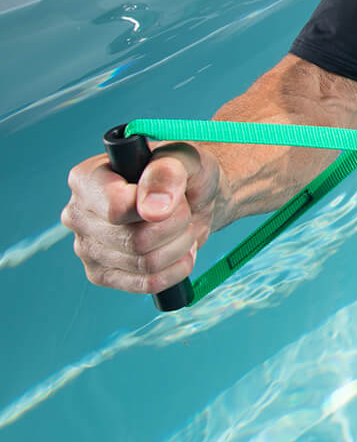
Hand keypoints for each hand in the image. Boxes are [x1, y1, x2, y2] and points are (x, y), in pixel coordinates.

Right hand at [62, 142, 220, 295]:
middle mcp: (78, 214)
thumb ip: (166, 173)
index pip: (117, 208)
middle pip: (136, 240)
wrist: (194, 195)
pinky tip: (182, 250)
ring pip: (145, 263)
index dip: (158, 207)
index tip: (178, 196)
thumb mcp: (183, 157)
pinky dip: (177, 268)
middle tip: (186, 209)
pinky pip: (147, 284)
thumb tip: (152, 210)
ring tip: (184, 227)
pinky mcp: (102, 275)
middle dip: (177, 225)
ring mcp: (87, 248)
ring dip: (180, 245)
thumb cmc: (184, 170)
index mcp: (87, 178)